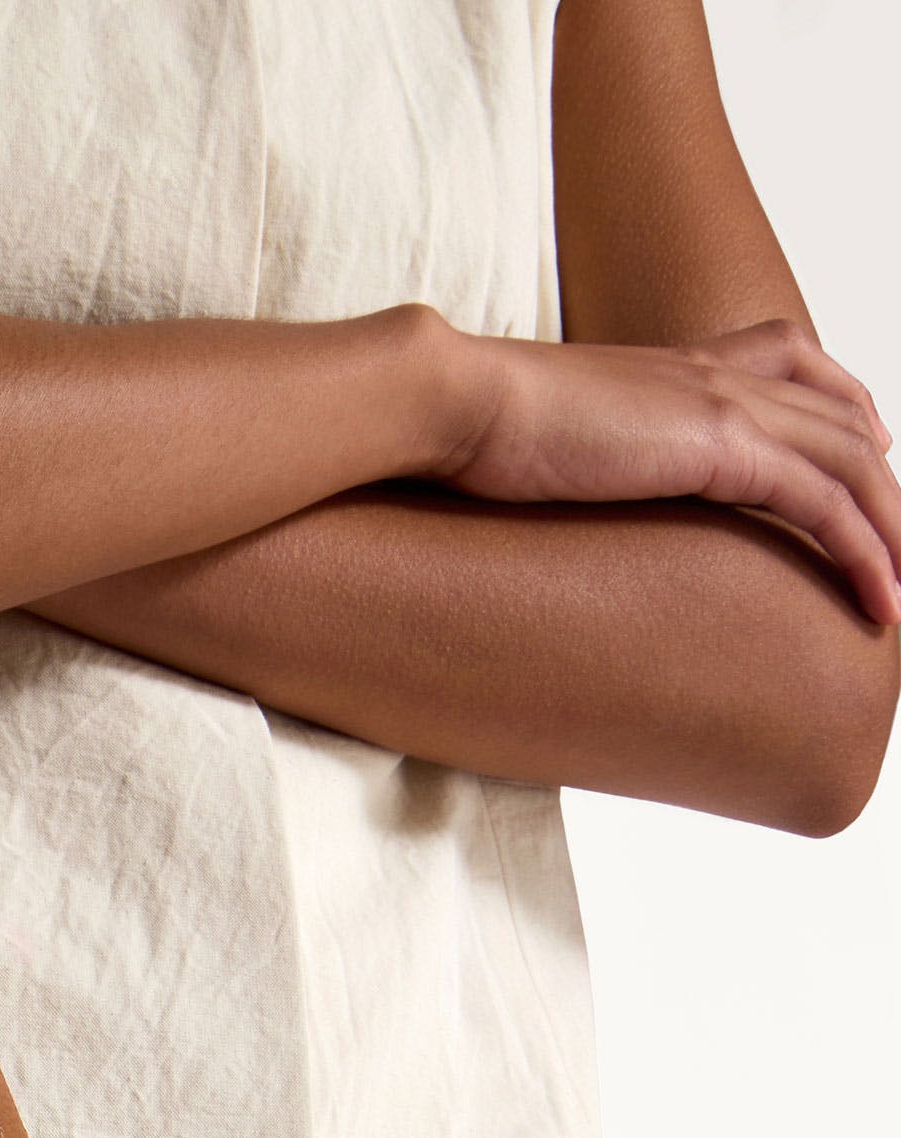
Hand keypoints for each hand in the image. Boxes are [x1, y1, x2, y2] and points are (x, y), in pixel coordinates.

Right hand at [439, 317, 900, 622]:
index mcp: (677, 365)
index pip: (796, 360)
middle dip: (884, 485)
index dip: (845, 406)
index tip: (868, 452)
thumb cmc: (471, 433)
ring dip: (892, 529)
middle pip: (843, 415)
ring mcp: (725, 404)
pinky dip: (866, 549)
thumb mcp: (538, 439)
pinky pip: (824, 500)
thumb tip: (547, 489)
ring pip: (851, 461)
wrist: (458, 404)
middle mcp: (716, 373)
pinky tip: (883, 600)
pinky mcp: (721, 447)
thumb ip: (572, 454)